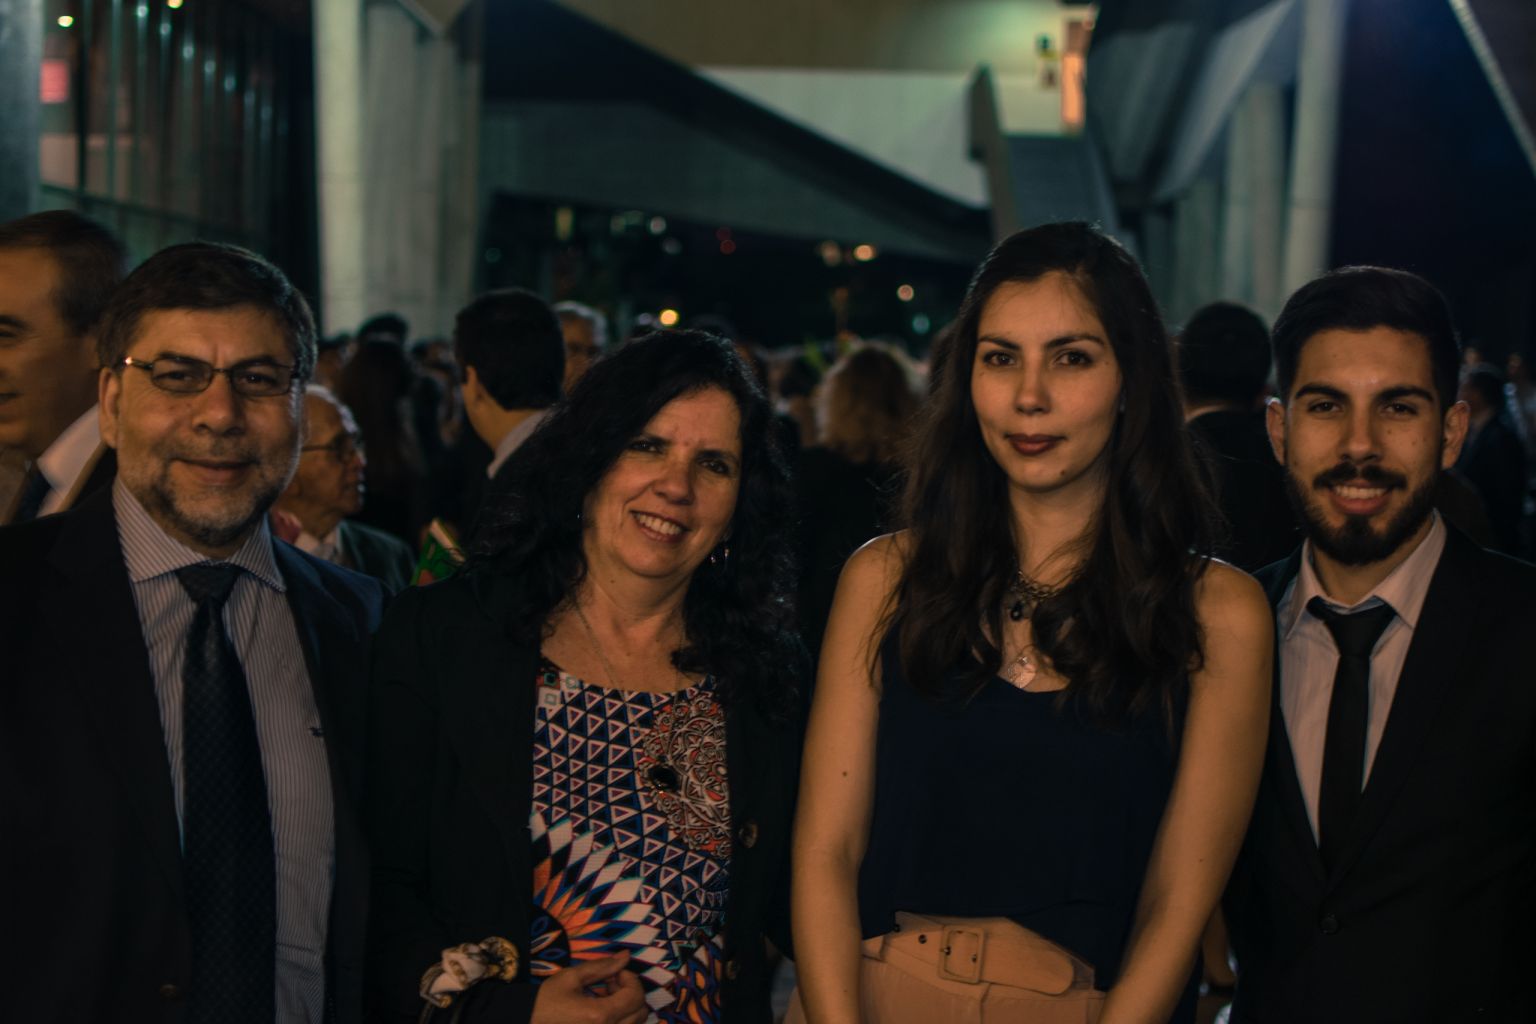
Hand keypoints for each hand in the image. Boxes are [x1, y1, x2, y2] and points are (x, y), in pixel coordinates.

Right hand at [530, 953, 648, 1023]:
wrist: (525, 1022)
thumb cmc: (546, 1000)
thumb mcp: (571, 978)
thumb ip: (602, 967)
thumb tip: (626, 956)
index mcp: (600, 1016)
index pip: (636, 997)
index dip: (630, 979)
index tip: (614, 973)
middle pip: (640, 1013)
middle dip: (630, 993)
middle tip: (609, 984)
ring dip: (626, 1008)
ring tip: (604, 998)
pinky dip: (619, 1019)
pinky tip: (601, 1011)